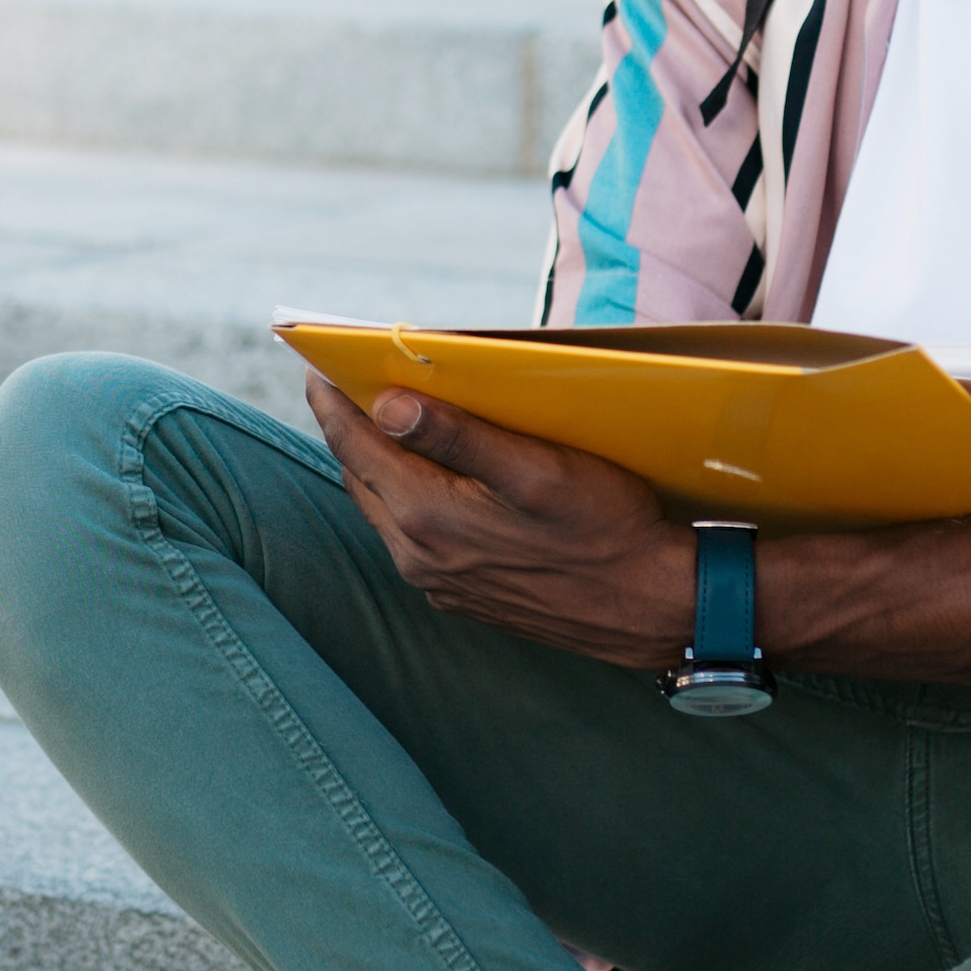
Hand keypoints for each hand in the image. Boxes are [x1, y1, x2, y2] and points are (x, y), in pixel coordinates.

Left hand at [302, 375, 690, 670]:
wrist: (652, 606)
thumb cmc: (605, 527)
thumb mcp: (535, 468)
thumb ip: (455, 435)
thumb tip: (383, 405)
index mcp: (426, 516)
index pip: (353, 446)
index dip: (332, 401)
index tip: (318, 365)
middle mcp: (418, 556)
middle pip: (361, 477)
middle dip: (353, 429)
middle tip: (354, 384)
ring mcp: (437, 582)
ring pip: (384, 510)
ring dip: (381, 467)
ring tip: (389, 425)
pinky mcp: (461, 597)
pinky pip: (413, 540)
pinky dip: (409, 501)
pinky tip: (436, 481)